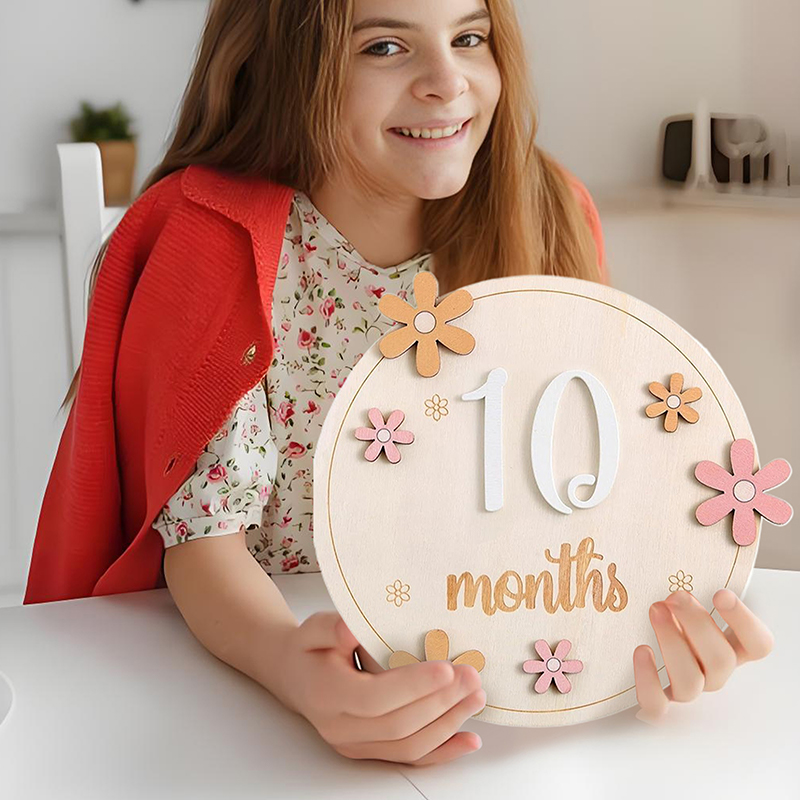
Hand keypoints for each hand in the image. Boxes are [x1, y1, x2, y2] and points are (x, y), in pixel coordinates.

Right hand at [273, 611, 485, 764]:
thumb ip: (331, 627)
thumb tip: (351, 630)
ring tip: (476, 697)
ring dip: (448, 724)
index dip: (413, 687)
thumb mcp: (313, 628)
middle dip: (442, 702)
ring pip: (409, 745)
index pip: (375, 698)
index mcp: (327, 695)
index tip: (447, 669)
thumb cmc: (310, 648)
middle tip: (472, 676)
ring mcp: (356, 745)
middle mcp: (341, 728)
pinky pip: (410, 757)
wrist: (295, 676)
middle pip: (399, 724)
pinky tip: (470, 739)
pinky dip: (443, 751)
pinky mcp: (370, 751)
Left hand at [633, 588, 773, 724]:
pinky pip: (656, 705)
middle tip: (674, 596)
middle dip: (697, 624)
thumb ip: (692, 593)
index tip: (720, 594)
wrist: (640, 660)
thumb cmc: (670, 623)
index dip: (744, 622)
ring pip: (691, 682)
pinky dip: (648, 679)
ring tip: (655, 610)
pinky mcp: (658, 704)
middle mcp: (714, 672)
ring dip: (672, 643)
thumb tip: (680, 563)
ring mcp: (688, 690)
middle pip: (721, 661)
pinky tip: (642, 651)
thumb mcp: (687, 606)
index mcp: (731, 648)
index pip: (759, 645)